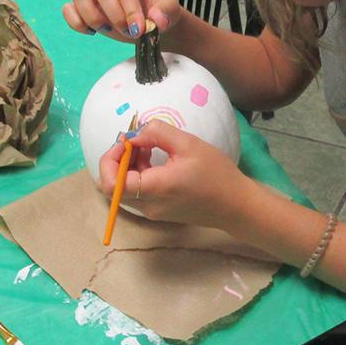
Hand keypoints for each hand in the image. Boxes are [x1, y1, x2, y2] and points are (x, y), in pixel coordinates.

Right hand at [63, 0, 182, 39]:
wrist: (151, 22)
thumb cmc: (159, 11)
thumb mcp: (169, 11)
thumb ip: (165, 13)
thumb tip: (156, 20)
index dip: (130, 10)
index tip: (139, 30)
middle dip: (115, 16)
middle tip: (129, 33)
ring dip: (91, 16)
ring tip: (107, 30)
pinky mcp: (84, 5)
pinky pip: (68, 8)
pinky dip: (75, 22)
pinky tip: (91, 32)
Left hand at [98, 119, 248, 228]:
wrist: (236, 205)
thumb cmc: (216, 174)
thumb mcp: (188, 144)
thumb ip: (156, 133)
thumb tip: (133, 135)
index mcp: (154, 189)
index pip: (110, 184)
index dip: (109, 160)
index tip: (126, 142)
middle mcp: (147, 205)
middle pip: (112, 186)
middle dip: (118, 160)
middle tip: (136, 141)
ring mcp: (152, 211)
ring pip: (124, 188)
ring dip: (129, 165)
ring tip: (149, 146)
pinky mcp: (159, 211)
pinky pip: (138, 192)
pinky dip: (139, 173)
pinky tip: (156, 158)